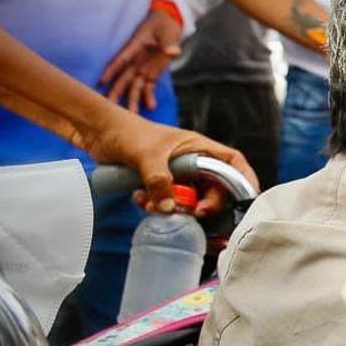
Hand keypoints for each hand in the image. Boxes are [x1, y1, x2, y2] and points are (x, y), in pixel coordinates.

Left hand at [74, 110, 256, 217]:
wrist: (97, 131)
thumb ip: (159, 181)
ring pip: (190, 199)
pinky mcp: (160, 184)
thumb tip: (170, 209)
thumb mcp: (146, 156)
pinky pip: (169, 202)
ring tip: (154, 207)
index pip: (232, 162)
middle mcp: (192, 161)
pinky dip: (158, 206)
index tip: (247, 199)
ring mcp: (177, 174)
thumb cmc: (127, 132)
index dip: (244, 180)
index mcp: (199, 147)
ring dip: (176, 208)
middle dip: (205, 205)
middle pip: (214, 189)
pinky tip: (141, 201)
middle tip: (193, 213)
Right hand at [99, 6, 181, 113]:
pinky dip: (148, 96)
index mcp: (135, 48)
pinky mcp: (151, 73)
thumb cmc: (164, 24)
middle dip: (116, 92)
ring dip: (131, 100)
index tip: (101, 82)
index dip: (111, 71)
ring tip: (131, 115)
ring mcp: (142, 68)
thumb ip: (169, 43)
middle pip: (123, 78)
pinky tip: (151, 107)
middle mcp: (135, 61)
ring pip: (133, 86)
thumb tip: (173, 52)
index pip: (121, 60)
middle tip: (109, 106)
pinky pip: (148, 87)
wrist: (169, 22)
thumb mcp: (168, 31)